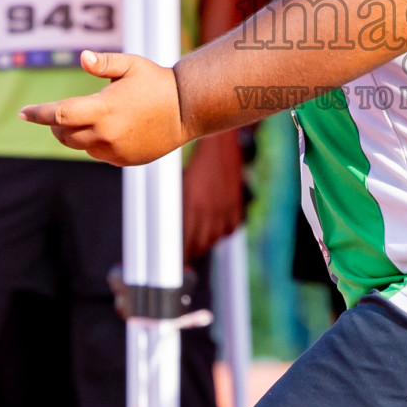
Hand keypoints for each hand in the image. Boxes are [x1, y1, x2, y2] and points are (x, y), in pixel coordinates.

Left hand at [20, 51, 185, 165]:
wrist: (186, 110)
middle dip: (56, 124)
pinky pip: (99, 154)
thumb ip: (103, 63)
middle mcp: (105, 133)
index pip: (59, 115)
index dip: (38, 114)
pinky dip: (96, 143)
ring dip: (76, 134)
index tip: (22, 112)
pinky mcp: (124, 159)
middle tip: (59, 114)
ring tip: (89, 119)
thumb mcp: (130, 65)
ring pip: (80, 146)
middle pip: (64, 134)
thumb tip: (82, 58)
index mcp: (103, 109)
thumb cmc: (157, 82)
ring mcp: (115, 150)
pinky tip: (111, 130)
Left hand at [183, 132, 245, 259]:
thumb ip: (178, 208)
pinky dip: (222, 232)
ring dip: (205, 243)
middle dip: (190, 251)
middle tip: (185, 251)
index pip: (183, 241)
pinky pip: (229, 229)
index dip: (179, 255)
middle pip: (199, 244)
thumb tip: (170, 229)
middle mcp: (209, 210)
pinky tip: (216, 227)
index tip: (174, 261)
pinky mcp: (236, 206)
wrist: (220, 145)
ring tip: (199, 241)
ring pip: (214, 239)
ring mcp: (224, 209)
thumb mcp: (181, 184)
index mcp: (191, 205)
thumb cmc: (196, 163)